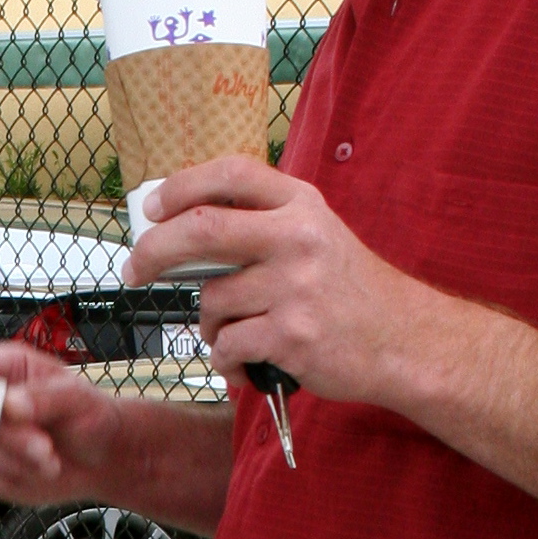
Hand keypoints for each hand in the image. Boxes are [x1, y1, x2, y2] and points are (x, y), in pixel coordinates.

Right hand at [0, 344, 124, 505]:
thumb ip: (47, 397)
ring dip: (18, 465)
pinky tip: (33, 476)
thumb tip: (10, 405)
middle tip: (47, 450)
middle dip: (13, 440)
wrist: (99, 458)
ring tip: (52, 464)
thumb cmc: (90, 418)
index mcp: (9, 369)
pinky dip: (8, 483)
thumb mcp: (80, 399)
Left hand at [125, 153, 431, 408]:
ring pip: (211, 302)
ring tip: (237, 333)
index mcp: (301, 206)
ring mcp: (295, 287)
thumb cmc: (348, 290)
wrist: (402, 340)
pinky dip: (227, 360)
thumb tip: (182, 226)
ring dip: (210, 325)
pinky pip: (228, 345)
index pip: (230, 175)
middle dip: (153, 251)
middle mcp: (297, 238)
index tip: (153, 209)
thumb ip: (263, 223)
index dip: (182, 187)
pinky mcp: (291, 335)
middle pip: (200, 231)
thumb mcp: (316, 234)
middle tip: (135, 270)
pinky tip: (249, 363)